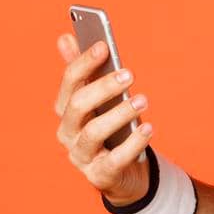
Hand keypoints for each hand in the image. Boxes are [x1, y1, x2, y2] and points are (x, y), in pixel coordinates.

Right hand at [53, 33, 153, 204]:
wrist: (123, 175)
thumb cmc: (111, 131)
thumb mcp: (99, 103)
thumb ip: (84, 73)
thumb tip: (65, 37)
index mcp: (66, 111)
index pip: (69, 83)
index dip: (84, 63)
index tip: (104, 45)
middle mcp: (67, 133)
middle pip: (77, 106)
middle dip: (102, 88)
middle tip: (129, 74)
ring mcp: (81, 157)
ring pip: (93, 133)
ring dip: (119, 114)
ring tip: (143, 100)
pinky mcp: (99, 176)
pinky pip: (114, 160)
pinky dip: (132, 144)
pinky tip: (148, 128)